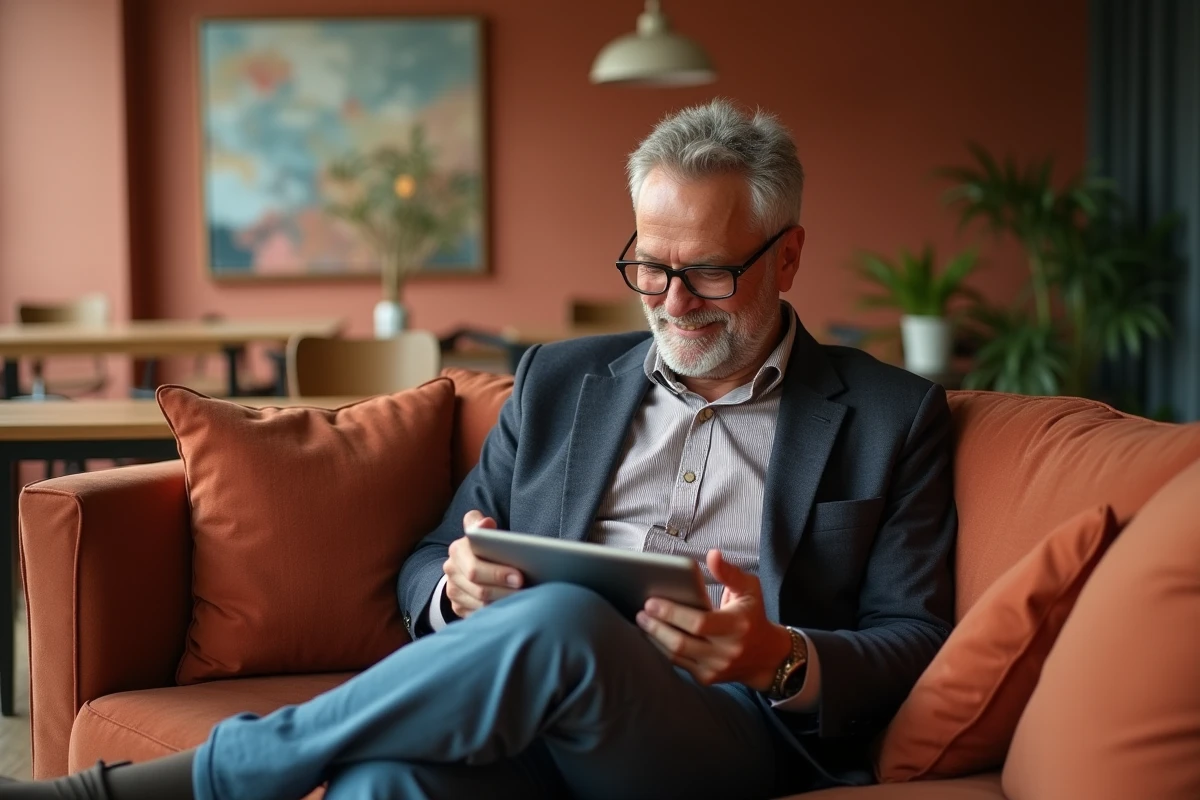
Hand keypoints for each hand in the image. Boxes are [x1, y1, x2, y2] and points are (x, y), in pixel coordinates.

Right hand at [442, 510, 523, 617]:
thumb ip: (481, 523)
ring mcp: (453, 591)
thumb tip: (485, 523)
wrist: (466, 562)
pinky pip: (479, 616)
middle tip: (526, 592)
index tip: (519, 577)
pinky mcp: (458, 607)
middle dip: (505, 591)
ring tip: (524, 601)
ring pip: (481, 606)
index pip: (475, 568)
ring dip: (504, 604)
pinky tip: (513, 609)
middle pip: (480, 590)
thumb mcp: (481, 529)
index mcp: (457, 551)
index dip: (498, 574)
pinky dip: (497, 614)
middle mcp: (451, 572)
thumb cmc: (482, 545)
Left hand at [636, 550, 791, 691]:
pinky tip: (651, 636)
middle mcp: (726, 651)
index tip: (651, 601)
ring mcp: (715, 668)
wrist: (767, 657)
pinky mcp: (706, 677)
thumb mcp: (749, 589)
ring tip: (642, 622)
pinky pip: (678, 664)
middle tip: (641, 612)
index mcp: (736, 626)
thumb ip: (729, 572)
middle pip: (681, 642)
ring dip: (654, 638)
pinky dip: (661, 649)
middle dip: (656, 627)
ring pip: (675, 656)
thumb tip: (712, 554)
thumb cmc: (753, 616)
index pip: (699, 623)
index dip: (672, 613)